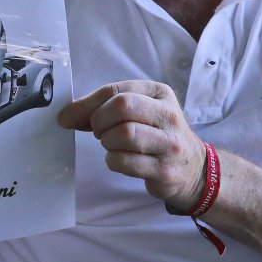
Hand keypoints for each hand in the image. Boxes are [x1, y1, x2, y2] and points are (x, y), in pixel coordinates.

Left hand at [59, 81, 206, 209]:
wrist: (194, 169)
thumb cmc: (158, 135)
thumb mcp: (141, 111)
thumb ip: (106, 107)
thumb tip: (67, 116)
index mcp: (160, 93)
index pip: (117, 91)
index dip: (87, 104)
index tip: (68, 117)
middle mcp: (168, 115)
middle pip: (122, 107)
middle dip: (100, 121)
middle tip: (100, 132)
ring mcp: (168, 144)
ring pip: (123, 134)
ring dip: (107, 143)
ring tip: (113, 145)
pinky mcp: (164, 170)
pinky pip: (125, 162)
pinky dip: (113, 161)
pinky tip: (120, 160)